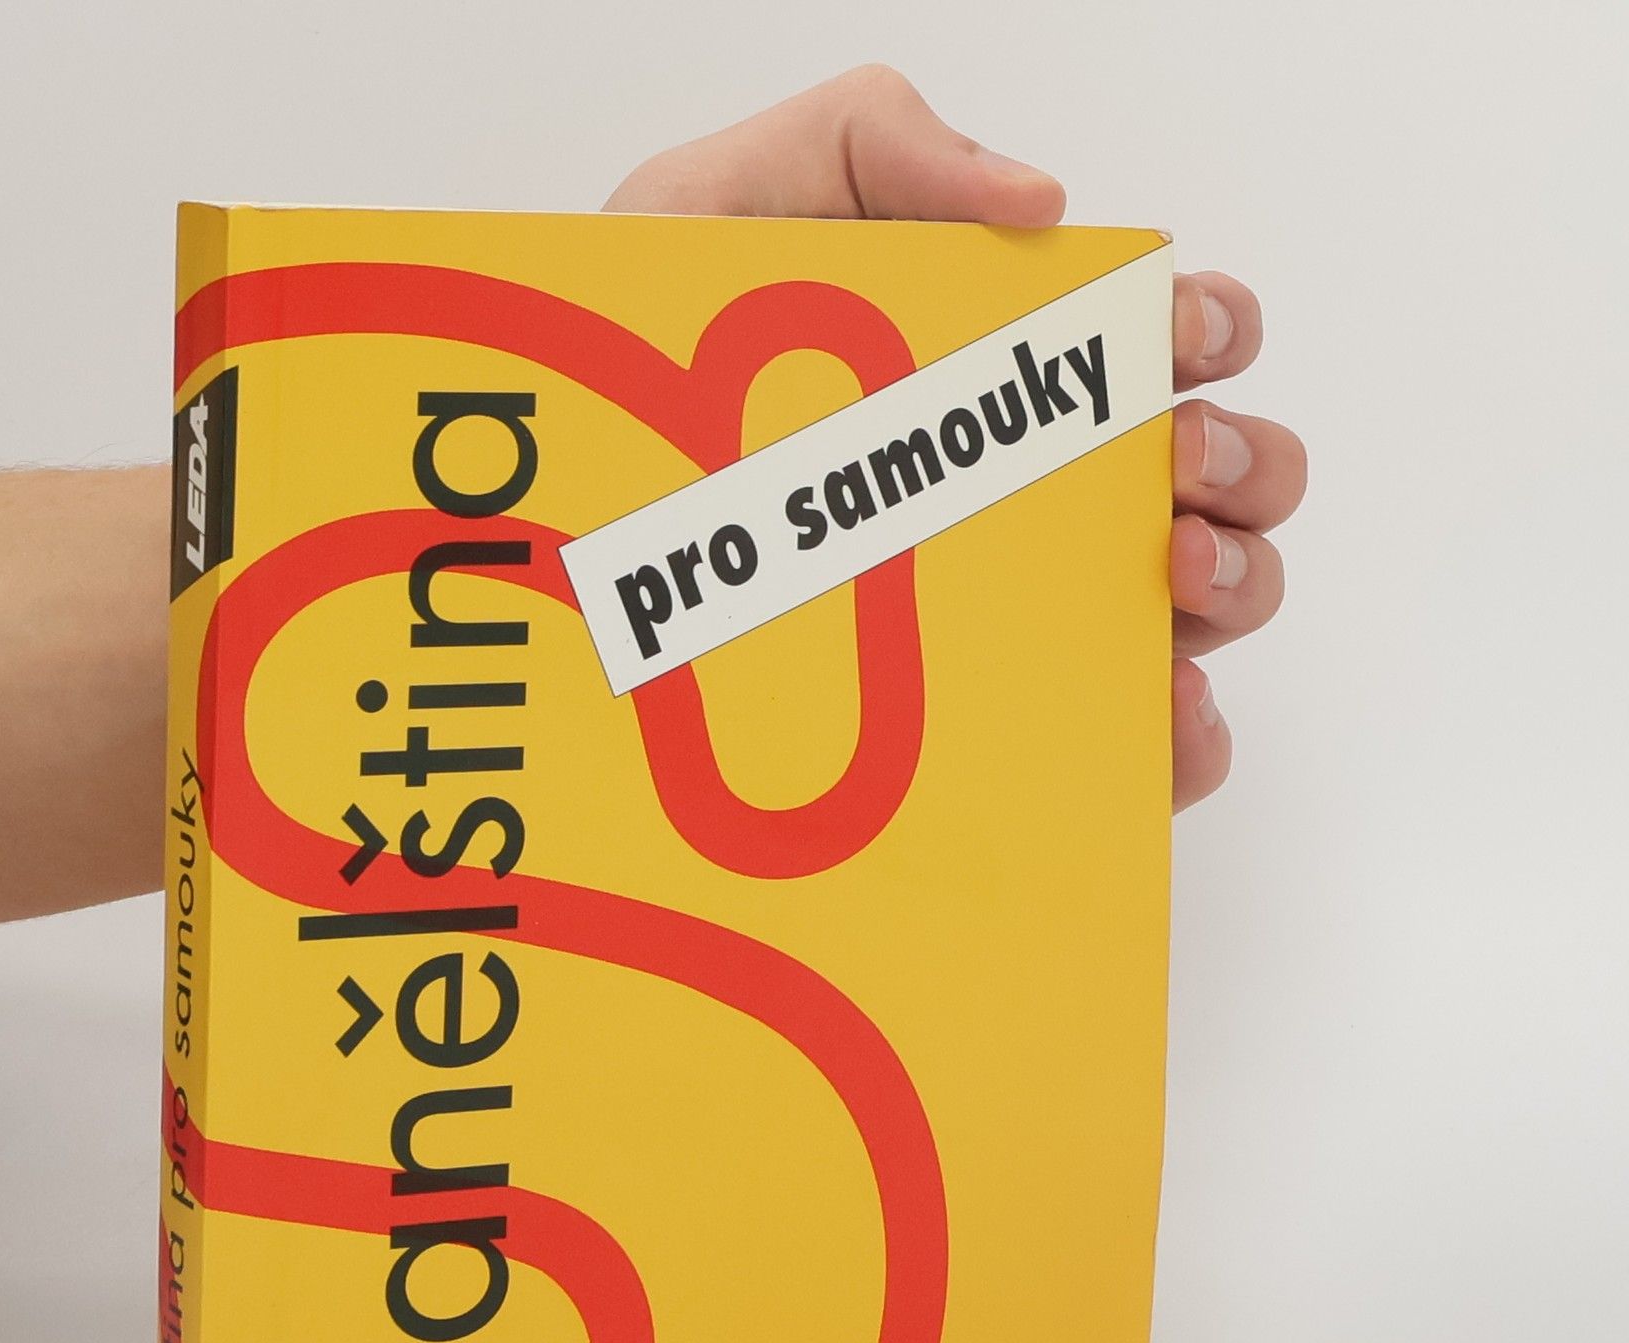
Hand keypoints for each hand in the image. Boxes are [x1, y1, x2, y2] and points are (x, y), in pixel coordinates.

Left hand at [607, 66, 1306, 811]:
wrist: (552, 513)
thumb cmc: (643, 362)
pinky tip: (1162, 710)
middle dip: (1241, 461)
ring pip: (1210, 605)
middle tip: (1170, 462)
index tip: (1173, 340)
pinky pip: (1134, 748)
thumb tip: (1044, 203)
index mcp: (1007, 370)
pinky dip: (1183, 735)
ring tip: (1168, 567)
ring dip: (1236, 583)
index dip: (1209, 332)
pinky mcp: (1000, 725)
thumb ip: (877, 143)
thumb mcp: (735, 203)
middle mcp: (1041, 492)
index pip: (1168, 344)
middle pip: (1225, 476)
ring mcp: (1030, 612)